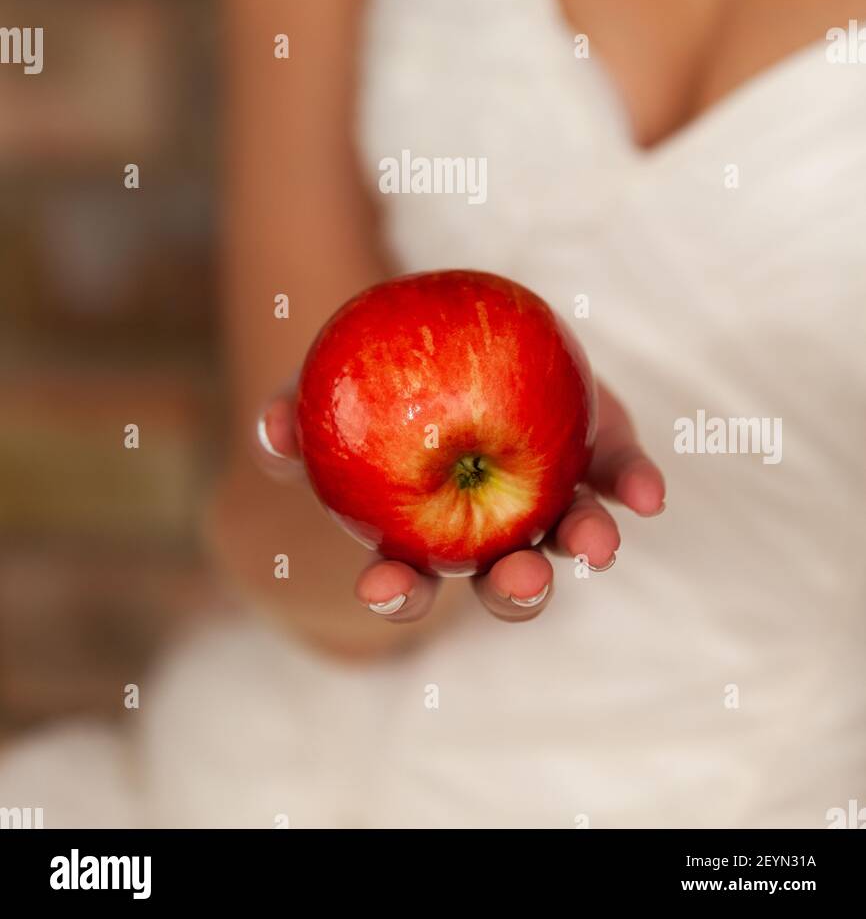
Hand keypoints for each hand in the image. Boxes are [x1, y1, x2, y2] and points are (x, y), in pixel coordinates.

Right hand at [256, 380, 664, 624]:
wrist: (451, 347)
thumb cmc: (376, 390)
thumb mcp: (330, 399)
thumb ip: (296, 416)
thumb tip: (271, 428)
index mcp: (428, 540)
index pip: (409, 580)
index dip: (396, 591)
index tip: (383, 586)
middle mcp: (499, 535)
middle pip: (508, 580)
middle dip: (515, 590)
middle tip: (515, 578)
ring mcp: (556, 501)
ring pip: (574, 538)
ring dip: (586, 543)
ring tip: (597, 545)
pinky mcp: (602, 456)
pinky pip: (621, 474)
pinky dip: (634, 484)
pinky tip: (647, 495)